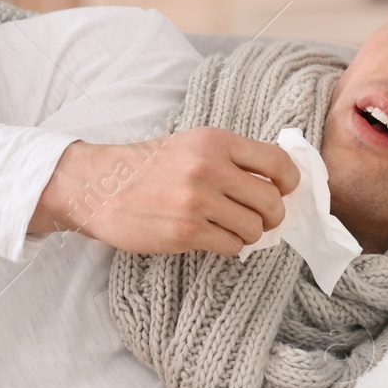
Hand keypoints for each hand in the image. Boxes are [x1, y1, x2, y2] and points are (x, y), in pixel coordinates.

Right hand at [30, 126, 298, 256]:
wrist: (97, 186)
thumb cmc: (146, 167)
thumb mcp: (190, 144)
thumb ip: (230, 157)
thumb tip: (276, 181)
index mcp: (215, 141)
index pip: (277, 161)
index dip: (289, 181)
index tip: (283, 190)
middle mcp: (209, 168)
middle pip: (271, 201)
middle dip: (271, 215)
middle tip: (259, 218)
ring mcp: (198, 202)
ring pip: (255, 228)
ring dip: (249, 233)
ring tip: (230, 228)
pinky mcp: (186, 232)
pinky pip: (232, 246)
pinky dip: (229, 246)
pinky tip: (213, 237)